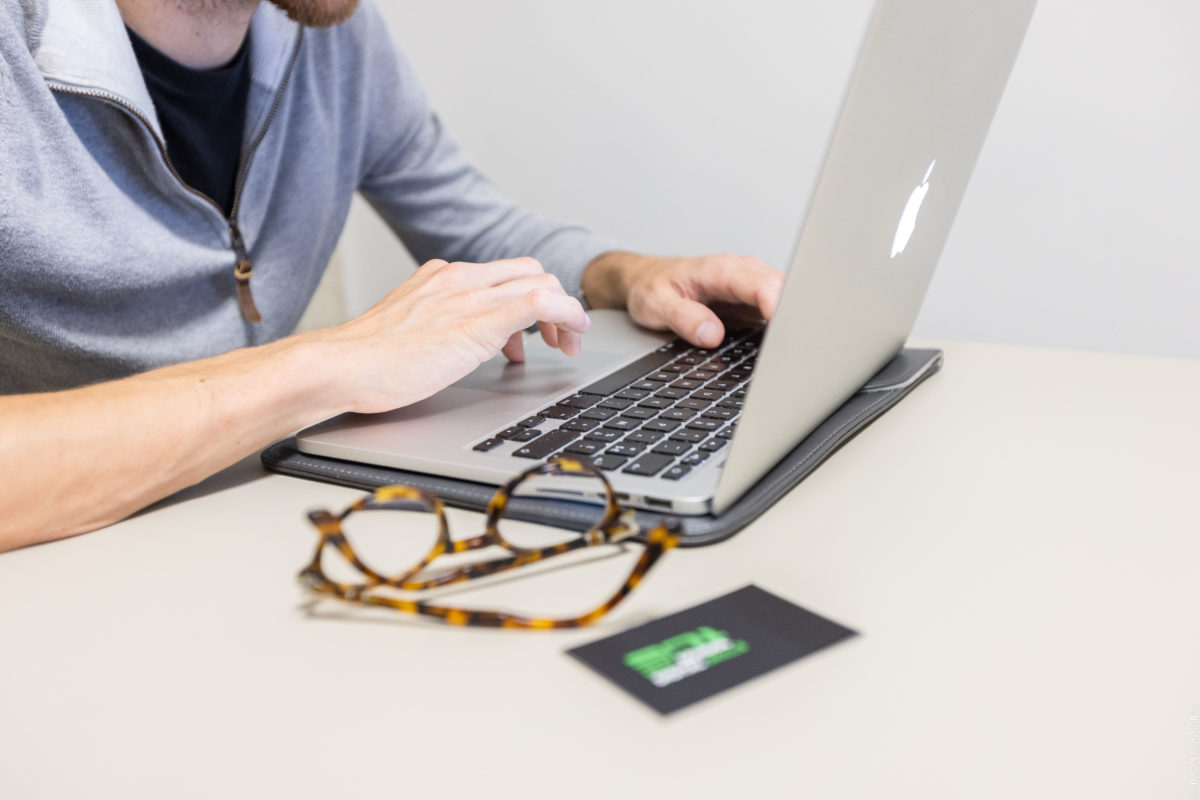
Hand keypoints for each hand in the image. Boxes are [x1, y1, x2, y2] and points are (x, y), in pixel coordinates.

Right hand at [316, 257, 590, 412]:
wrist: (342, 365)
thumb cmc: (364, 362)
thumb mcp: (404, 331)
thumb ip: (430, 327)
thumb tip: (445, 346)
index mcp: (440, 277)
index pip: (500, 273)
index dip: (525, 297)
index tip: (529, 333)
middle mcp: (458, 278)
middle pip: (528, 271)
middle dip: (553, 303)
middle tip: (558, 340)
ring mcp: (470, 296)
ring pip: (541, 282)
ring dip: (566, 313)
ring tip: (567, 345)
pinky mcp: (480, 321)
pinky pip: (541, 303)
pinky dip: (568, 315)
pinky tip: (573, 335)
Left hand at [580, 251, 784, 347]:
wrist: (645, 279)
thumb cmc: (650, 287)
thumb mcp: (656, 305)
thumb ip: (683, 318)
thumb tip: (711, 334)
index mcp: (720, 270)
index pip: (762, 285)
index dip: (779, 307)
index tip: (784, 330)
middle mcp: (741, 272)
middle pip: (784, 289)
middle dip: (795, 314)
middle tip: (798, 346)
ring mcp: (749, 285)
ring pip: (785, 296)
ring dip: (793, 319)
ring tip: (795, 347)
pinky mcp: (751, 299)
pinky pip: (776, 307)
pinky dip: (783, 323)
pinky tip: (783, 343)